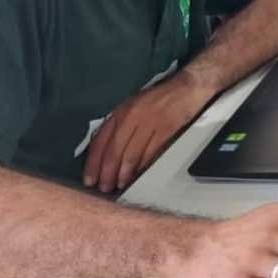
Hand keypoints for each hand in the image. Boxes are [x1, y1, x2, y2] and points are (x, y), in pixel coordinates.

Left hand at [83, 73, 213, 192]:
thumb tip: (108, 152)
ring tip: (119, 185)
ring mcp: (149, 123)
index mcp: (120, 111)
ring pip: (131, 154)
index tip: (89, 179)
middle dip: (107, 172)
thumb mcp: (133, 106)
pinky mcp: (165, 129)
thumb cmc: (159, 99)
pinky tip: (137, 175)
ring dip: (124, 173)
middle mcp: (131, 117)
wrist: (187, 89)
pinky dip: (142, 167)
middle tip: (104, 188)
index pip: (100, 140)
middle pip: (114, 150)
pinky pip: (150, 153)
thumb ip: (120, 125)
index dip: (93, 163)